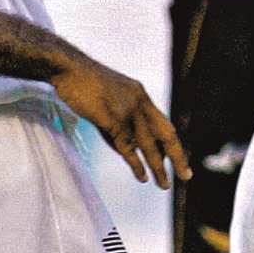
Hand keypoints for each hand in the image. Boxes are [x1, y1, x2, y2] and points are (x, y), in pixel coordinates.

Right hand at [53, 57, 187, 184]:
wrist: (67, 68)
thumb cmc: (82, 83)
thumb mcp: (109, 97)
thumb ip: (121, 119)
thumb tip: (129, 148)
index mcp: (140, 95)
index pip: (163, 123)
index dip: (172, 143)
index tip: (178, 159)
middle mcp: (140, 102)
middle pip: (166, 134)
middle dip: (177, 157)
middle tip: (186, 176)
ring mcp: (129, 111)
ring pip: (149, 145)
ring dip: (158, 167)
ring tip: (164, 184)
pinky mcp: (114, 119)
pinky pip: (128, 147)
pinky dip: (137, 164)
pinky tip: (142, 177)